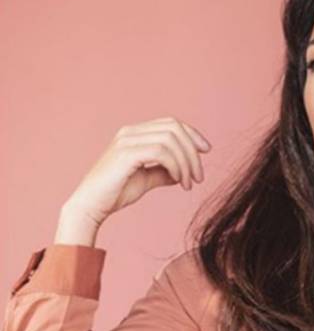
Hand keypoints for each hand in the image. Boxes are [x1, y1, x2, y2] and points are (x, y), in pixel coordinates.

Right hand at [59, 116, 210, 232]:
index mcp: (135, 133)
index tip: (206, 151)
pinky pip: (161, 152)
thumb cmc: (115, 193)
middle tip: (199, 175)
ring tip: (188, 183)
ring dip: (186, 162)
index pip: (171, 124)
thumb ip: (163, 171)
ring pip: (170, 139)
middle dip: (192, 150)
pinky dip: (176, 166)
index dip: (192, 134)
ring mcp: (127, 141)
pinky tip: (178, 181)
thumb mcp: (146, 179)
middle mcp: (131, 132)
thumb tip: (183, 171)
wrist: (90, 207)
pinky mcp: (126, 154)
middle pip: (174, 128)